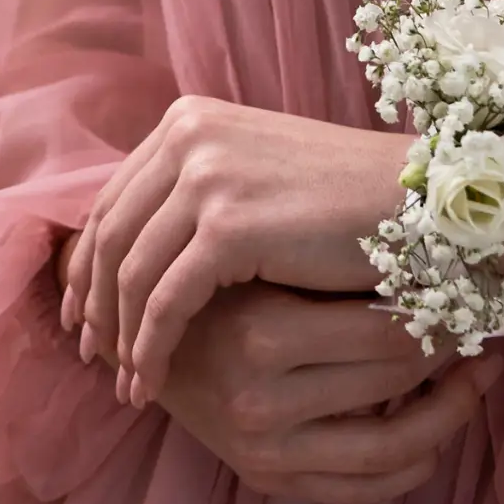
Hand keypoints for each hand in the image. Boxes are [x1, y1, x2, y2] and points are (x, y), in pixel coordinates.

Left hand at [62, 96, 414, 399]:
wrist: (419, 203)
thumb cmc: (347, 204)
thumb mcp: (257, 181)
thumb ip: (201, 197)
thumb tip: (140, 250)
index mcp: (189, 120)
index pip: (116, 200)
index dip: (91, 262)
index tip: (84, 314)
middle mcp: (188, 136)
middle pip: (111, 234)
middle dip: (94, 303)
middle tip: (92, 357)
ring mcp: (206, 176)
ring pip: (132, 272)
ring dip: (121, 335)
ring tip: (126, 383)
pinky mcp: (228, 225)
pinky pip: (167, 300)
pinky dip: (152, 346)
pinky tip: (151, 380)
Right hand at [152, 284, 485, 503]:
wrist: (134, 338)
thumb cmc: (208, 283)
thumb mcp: (257, 259)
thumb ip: (329, 265)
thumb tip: (441, 260)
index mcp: (260, 336)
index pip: (387, 331)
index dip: (438, 310)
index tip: (464, 288)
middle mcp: (261, 403)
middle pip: (395, 382)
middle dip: (453, 352)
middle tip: (478, 324)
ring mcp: (263, 451)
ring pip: (394, 449)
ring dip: (451, 412)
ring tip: (474, 377)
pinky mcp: (265, 480)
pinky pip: (363, 490)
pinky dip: (413, 465)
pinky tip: (436, 433)